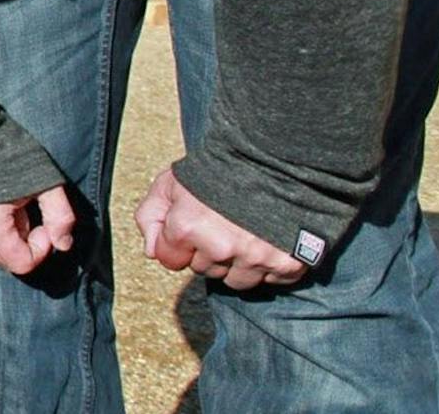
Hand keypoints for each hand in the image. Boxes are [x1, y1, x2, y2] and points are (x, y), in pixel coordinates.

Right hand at [0, 184, 75, 274]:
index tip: (42, 223)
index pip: (22, 264)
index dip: (41, 248)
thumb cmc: (6, 151)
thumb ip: (60, 216)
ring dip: (8, 235)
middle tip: (27, 211)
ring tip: (9, 204)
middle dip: (24, 241)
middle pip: (6, 260)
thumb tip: (63, 245)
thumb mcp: (44, 180)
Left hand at [134, 167, 306, 288]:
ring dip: (238, 262)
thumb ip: (151, 216)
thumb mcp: (170, 183)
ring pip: (236, 280)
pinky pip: (270, 279)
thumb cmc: (217, 170)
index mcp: (187, 226)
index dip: (178, 242)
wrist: (274, 158)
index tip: (192, 225)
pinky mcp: (287, 263)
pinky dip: (270, 263)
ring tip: (245, 231)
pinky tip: (268, 239)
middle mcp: (220, 247)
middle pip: (204, 269)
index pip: (170, 259)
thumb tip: (153, 252)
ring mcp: (256, 257)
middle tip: (222, 222)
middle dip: (208, 251)